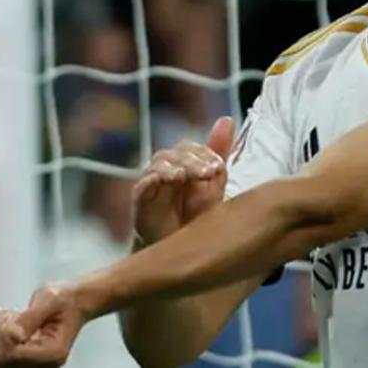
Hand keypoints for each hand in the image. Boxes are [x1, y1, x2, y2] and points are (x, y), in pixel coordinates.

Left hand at [0, 284, 85, 366]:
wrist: (73, 302)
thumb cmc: (66, 299)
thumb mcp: (50, 299)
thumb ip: (31, 317)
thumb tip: (13, 334)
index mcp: (53, 354)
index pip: (12, 355)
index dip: (5, 334)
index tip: (15, 315)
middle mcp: (42, 364)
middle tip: (11, 314)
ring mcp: (30, 363)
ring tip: (10, 314)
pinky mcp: (20, 358)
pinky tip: (4, 317)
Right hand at [132, 116, 233, 243]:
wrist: (180, 248)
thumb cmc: (196, 215)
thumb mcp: (214, 185)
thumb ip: (218, 153)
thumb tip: (226, 119)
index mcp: (186, 163)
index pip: (192, 148)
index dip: (205, 153)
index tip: (219, 167)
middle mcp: (168, 168)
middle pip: (175, 153)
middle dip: (192, 161)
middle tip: (207, 173)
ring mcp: (152, 182)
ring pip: (158, 165)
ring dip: (171, 168)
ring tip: (182, 176)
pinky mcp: (141, 200)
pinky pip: (142, 186)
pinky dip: (150, 182)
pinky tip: (160, 181)